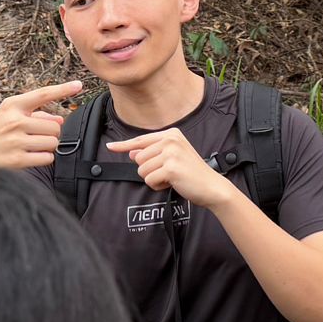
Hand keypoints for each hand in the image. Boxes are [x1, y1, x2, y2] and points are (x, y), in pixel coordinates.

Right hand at [0, 81, 82, 170]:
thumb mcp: (8, 117)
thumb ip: (35, 115)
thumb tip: (61, 119)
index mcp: (11, 106)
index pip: (42, 94)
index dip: (63, 89)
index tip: (79, 85)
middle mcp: (14, 121)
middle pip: (55, 126)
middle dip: (50, 133)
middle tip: (36, 136)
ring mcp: (16, 140)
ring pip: (53, 142)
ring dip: (47, 147)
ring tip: (31, 147)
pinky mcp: (18, 160)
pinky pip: (47, 158)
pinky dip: (43, 159)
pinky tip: (30, 157)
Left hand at [105, 126, 234, 209]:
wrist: (212, 186)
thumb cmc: (192, 173)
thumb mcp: (172, 158)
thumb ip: (152, 153)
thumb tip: (131, 152)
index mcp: (171, 134)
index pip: (141, 140)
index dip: (123, 145)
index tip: (110, 147)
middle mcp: (170, 140)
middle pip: (138, 158)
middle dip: (149, 170)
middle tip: (169, 173)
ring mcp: (171, 153)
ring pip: (142, 170)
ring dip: (154, 179)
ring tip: (172, 178)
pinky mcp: (170, 167)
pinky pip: (149, 180)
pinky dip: (158, 186)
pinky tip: (172, 183)